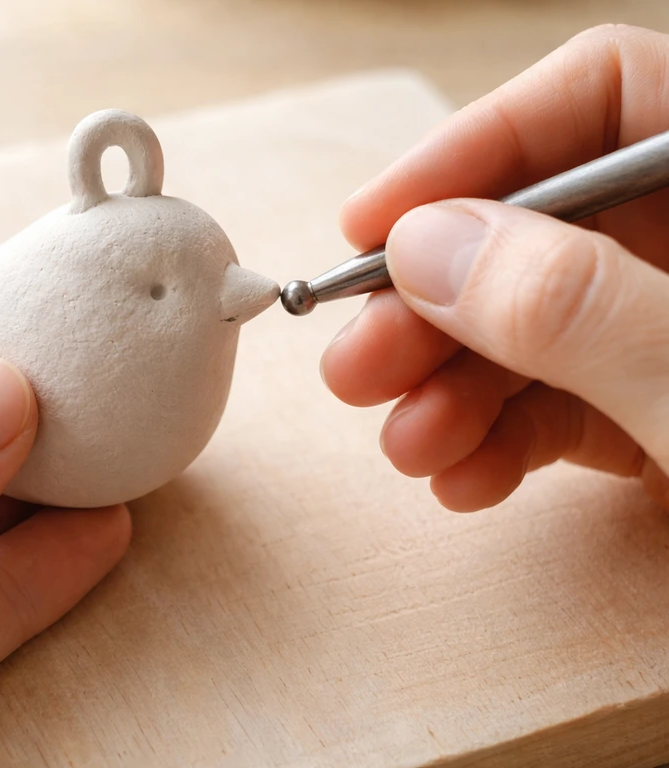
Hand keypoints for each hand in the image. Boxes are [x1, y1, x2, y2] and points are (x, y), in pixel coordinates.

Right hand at [321, 24, 668, 511]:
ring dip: (449, 388)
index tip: (373, 225)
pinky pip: (563, 406)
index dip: (476, 148)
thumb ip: (576, 307)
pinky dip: (501, 443)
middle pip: (538, 229)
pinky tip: (460, 477)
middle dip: (434, 305)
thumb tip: (425, 248)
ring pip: (534, 328)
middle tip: (356, 365)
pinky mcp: (659, 413)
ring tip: (405, 443)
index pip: (600, 96)